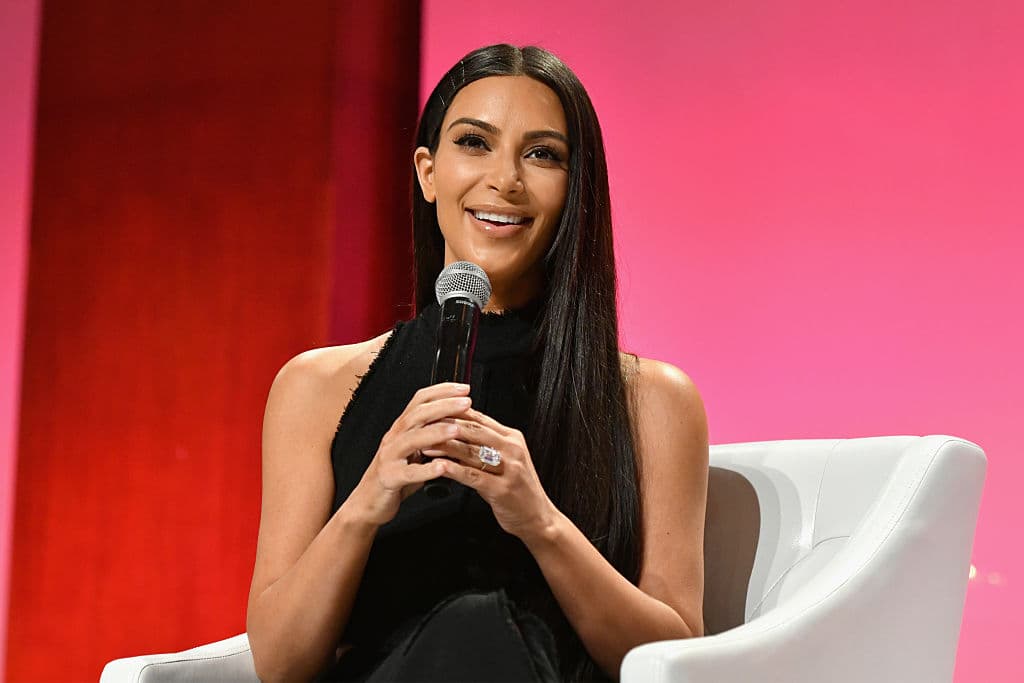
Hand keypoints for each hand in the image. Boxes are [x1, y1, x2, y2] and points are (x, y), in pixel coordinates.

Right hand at [347, 383, 471, 527]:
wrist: (367, 502)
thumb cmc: (395, 475)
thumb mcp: (414, 450)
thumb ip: (431, 436)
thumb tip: (459, 421)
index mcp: (402, 428)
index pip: (420, 400)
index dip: (441, 391)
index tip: (464, 388)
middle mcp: (394, 438)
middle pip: (418, 414)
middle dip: (444, 406)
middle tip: (467, 402)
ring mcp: (390, 457)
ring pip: (412, 439)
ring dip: (436, 433)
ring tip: (457, 429)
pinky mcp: (389, 478)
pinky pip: (408, 473)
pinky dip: (425, 470)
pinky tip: (441, 467)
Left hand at [424, 408, 558, 542]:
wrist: (538, 518)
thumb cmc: (518, 490)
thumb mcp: (505, 461)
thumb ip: (484, 446)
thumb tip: (455, 434)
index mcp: (512, 438)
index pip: (479, 418)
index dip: (454, 413)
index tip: (433, 413)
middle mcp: (512, 449)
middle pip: (474, 430)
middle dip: (446, 427)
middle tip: (423, 426)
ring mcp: (509, 469)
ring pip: (472, 451)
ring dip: (445, 447)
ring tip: (425, 445)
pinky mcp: (502, 489)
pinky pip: (474, 476)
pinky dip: (454, 470)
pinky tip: (439, 468)